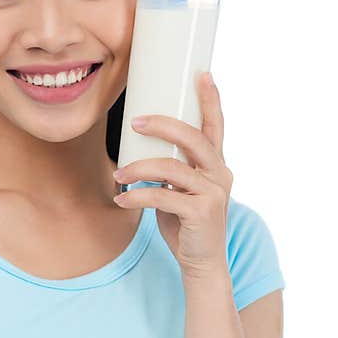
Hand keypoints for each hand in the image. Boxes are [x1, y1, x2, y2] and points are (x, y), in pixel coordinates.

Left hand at [112, 71, 232, 278]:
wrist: (201, 262)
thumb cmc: (185, 221)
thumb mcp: (179, 188)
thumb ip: (170, 166)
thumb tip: (139, 141)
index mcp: (215, 164)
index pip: (215, 126)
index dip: (211, 100)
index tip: (203, 74)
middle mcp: (220, 174)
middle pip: (193, 138)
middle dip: (163, 126)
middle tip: (135, 121)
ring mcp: (213, 193)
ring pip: (171, 168)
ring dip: (138, 169)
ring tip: (117, 175)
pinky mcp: (201, 213)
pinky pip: (162, 197)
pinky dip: (137, 196)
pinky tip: (121, 199)